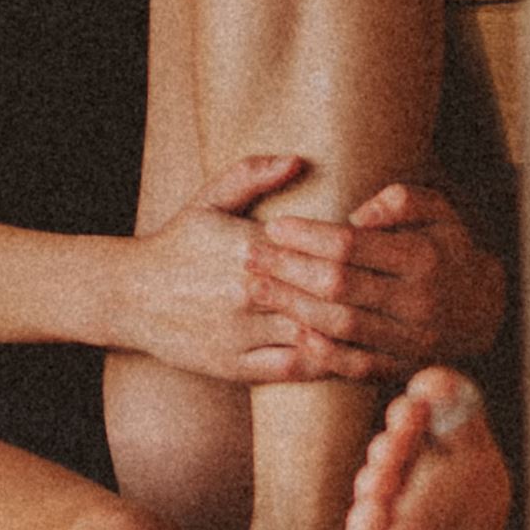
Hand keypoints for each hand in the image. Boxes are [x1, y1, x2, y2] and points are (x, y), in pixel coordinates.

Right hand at [113, 153, 378, 387]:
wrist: (127, 295)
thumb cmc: (176, 245)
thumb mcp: (208, 201)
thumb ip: (251, 174)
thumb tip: (299, 160)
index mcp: (246, 246)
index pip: (318, 250)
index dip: (356, 254)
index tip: (385, 253)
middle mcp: (246, 291)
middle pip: (324, 294)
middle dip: (364, 295)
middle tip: (401, 293)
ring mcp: (241, 332)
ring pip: (314, 334)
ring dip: (354, 332)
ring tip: (391, 327)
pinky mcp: (235, 366)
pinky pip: (293, 369)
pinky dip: (326, 364)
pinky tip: (352, 356)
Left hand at [247, 177, 509, 378]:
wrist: (485, 309)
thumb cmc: (447, 248)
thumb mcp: (440, 212)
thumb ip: (402, 200)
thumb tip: (357, 214)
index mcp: (424, 257)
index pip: (352, 246)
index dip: (308, 236)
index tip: (273, 226)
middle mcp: (419, 301)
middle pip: (339, 286)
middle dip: (287, 270)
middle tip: (246, 256)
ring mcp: (412, 340)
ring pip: (341, 325)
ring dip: (292, 307)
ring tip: (254, 288)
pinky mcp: (403, 367)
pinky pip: (356, 365)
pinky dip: (321, 352)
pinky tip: (291, 331)